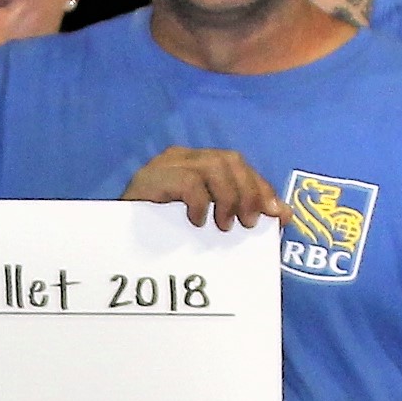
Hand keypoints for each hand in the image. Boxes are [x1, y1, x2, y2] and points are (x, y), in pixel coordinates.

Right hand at [123, 147, 279, 232]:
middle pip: (230, 159)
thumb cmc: (164, 235)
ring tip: (224, 225)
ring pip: (213, 165)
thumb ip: (241, 215)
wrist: (117, 243)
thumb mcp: (209, 223)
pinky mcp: (151, 177)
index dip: (261, 187)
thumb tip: (284, 215)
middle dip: (249, 191)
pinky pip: (188, 181)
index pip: (239, 165)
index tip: (278, 215)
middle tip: (249, 223)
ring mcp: (166, 164)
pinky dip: (200, 202)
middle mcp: (183, 158)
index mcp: (198, 164)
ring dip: (228, 197)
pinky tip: (197, 221)